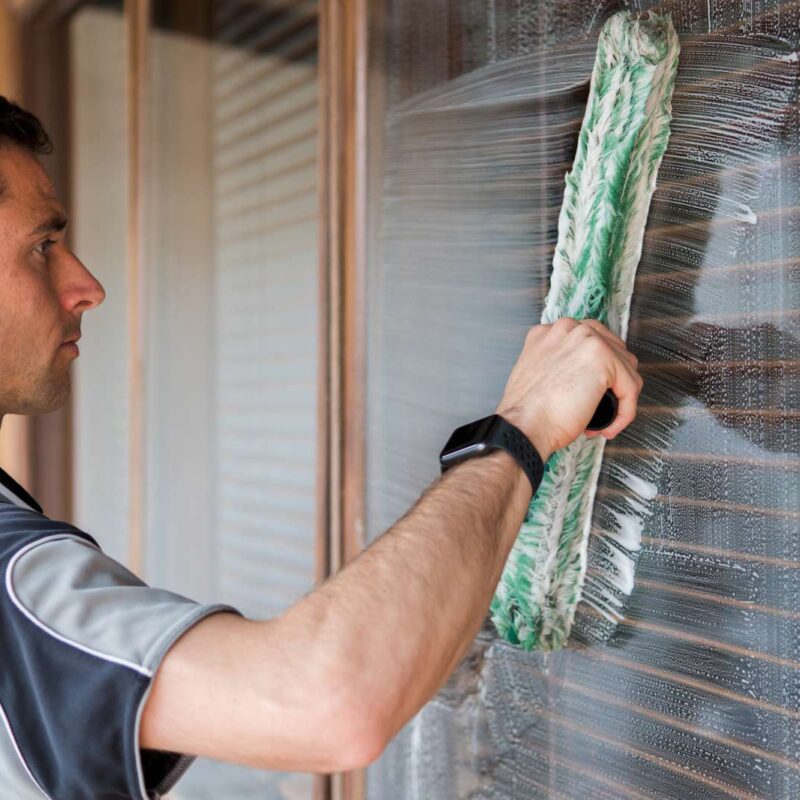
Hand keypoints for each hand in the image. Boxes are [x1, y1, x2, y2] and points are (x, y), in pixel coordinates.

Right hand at [496, 318, 643, 460]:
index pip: (590, 343)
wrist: (524, 426)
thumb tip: (583, 378)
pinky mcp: (603, 357)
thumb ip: (557, 365)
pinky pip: (630, 387)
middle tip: (603, 408)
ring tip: (605, 420)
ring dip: (621, 398)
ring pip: (626, 369)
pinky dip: (625, 413)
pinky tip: (608, 427)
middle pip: (613, 351)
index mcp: (549, 333)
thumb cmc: (527, 413)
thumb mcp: (537, 376)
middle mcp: (568, 329)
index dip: (597, 374)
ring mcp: (586, 339)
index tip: (593, 395)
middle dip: (614, 383)